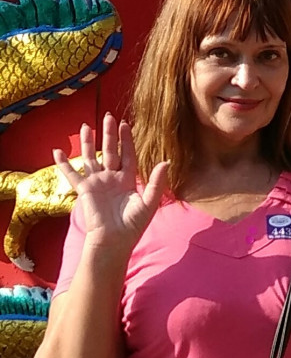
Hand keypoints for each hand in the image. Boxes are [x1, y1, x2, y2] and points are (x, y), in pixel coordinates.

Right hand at [53, 113, 168, 251]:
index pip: (128, 155)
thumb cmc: (133, 225)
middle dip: (109, 134)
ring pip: (91, 157)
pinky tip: (57, 152)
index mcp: (128, 180)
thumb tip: (166, 162)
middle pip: (110, 151)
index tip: (126, 124)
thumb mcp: (149, 203)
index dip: (127, 140)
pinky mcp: (85, 190)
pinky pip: (72, 174)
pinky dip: (63, 164)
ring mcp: (97, 183)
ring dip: (87, 142)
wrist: (114, 241)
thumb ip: (157, 183)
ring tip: (85, 126)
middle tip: (109, 117)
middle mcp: (112, 178)